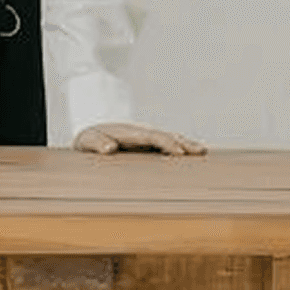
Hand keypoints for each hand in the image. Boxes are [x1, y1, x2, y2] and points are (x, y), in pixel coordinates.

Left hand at [72, 121, 206, 155]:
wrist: (88, 139)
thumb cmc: (88, 142)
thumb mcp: (86, 141)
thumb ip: (95, 143)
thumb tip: (110, 148)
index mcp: (128, 132)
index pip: (151, 136)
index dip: (166, 143)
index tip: (179, 152)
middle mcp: (140, 133)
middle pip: (165, 136)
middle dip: (182, 142)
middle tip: (200, 151)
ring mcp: (145, 139)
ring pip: (169, 139)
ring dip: (185, 144)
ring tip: (202, 152)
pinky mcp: (147, 146)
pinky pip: (166, 146)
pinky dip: (180, 149)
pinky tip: (194, 156)